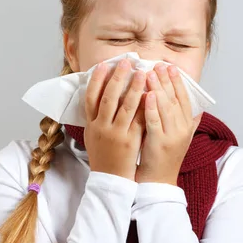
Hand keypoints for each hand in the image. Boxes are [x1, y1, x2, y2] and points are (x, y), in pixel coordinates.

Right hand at [84, 59, 146, 180]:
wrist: (110, 180)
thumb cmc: (103, 156)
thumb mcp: (93, 135)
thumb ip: (96, 116)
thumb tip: (98, 94)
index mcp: (90, 124)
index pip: (90, 97)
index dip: (96, 80)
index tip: (104, 64)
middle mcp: (101, 127)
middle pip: (108, 97)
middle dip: (117, 78)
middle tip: (126, 62)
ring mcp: (116, 134)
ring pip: (125, 107)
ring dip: (134, 88)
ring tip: (143, 73)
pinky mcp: (130, 142)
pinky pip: (139, 120)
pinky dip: (144, 106)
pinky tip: (152, 94)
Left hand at [136, 63, 202, 184]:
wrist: (158, 182)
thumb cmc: (164, 158)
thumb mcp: (180, 138)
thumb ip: (187, 122)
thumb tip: (198, 109)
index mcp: (187, 126)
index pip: (184, 99)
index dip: (177, 82)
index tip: (171, 67)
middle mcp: (183, 129)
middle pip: (175, 99)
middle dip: (166, 80)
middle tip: (158, 64)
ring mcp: (172, 136)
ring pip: (166, 107)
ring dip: (158, 88)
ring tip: (150, 73)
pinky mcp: (159, 143)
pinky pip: (155, 121)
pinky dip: (151, 107)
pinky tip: (146, 95)